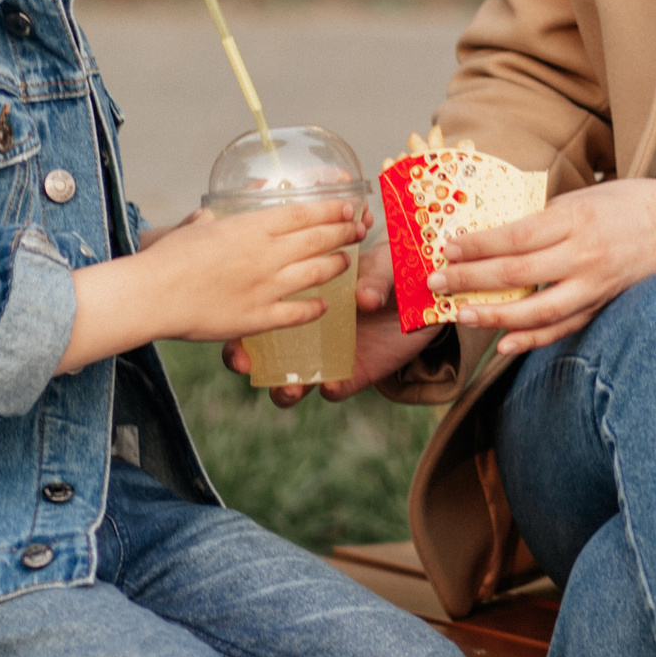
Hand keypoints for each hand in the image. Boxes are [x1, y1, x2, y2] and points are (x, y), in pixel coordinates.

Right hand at [65, 201, 359, 371]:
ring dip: (335, 267)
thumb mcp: (192, 229)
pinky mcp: (257, 319)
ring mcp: (264, 288)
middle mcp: (264, 254)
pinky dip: (314, 308)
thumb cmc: (165, 258)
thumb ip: (207, 221)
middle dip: (343, 233)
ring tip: (345, 262)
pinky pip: (297, 313)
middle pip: (317, 239)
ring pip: (315, 274)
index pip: (303, 214)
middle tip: (358, 230)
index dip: (330, 210)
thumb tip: (208, 215)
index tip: (348, 207)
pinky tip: (323, 306)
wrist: (150, 296)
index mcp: (250, 227)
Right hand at [228, 239, 442, 406]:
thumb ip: (374, 278)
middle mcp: (303, 330)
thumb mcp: (383, 266)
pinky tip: (329, 386)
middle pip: (260, 352)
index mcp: (299, 294)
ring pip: (290, 381)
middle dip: (244, 360)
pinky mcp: (351, 375)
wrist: (426, 299)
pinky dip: (329, 390)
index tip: (229, 320)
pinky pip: (333, 389)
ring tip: (289, 388)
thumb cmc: (391, 273)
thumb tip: (364, 298)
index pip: (257, 309)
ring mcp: (325, 356)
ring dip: (283, 388)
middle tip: (242, 363)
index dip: (238, 318)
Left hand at [429, 178, 655, 353]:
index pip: (515, 236)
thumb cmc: (631, 203)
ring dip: (495, 316)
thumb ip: (546, 219)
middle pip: (517, 273)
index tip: (446, 248)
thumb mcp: (585, 197)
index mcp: (576, 219)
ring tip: (462, 315)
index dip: (477, 245)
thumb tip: (499, 236)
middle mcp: (585, 255)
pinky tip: (506, 345)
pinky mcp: (604, 305)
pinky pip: (564, 328)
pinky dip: (534, 339)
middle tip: (435, 283)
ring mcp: (596, 285)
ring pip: (538, 310)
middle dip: (470, 279)